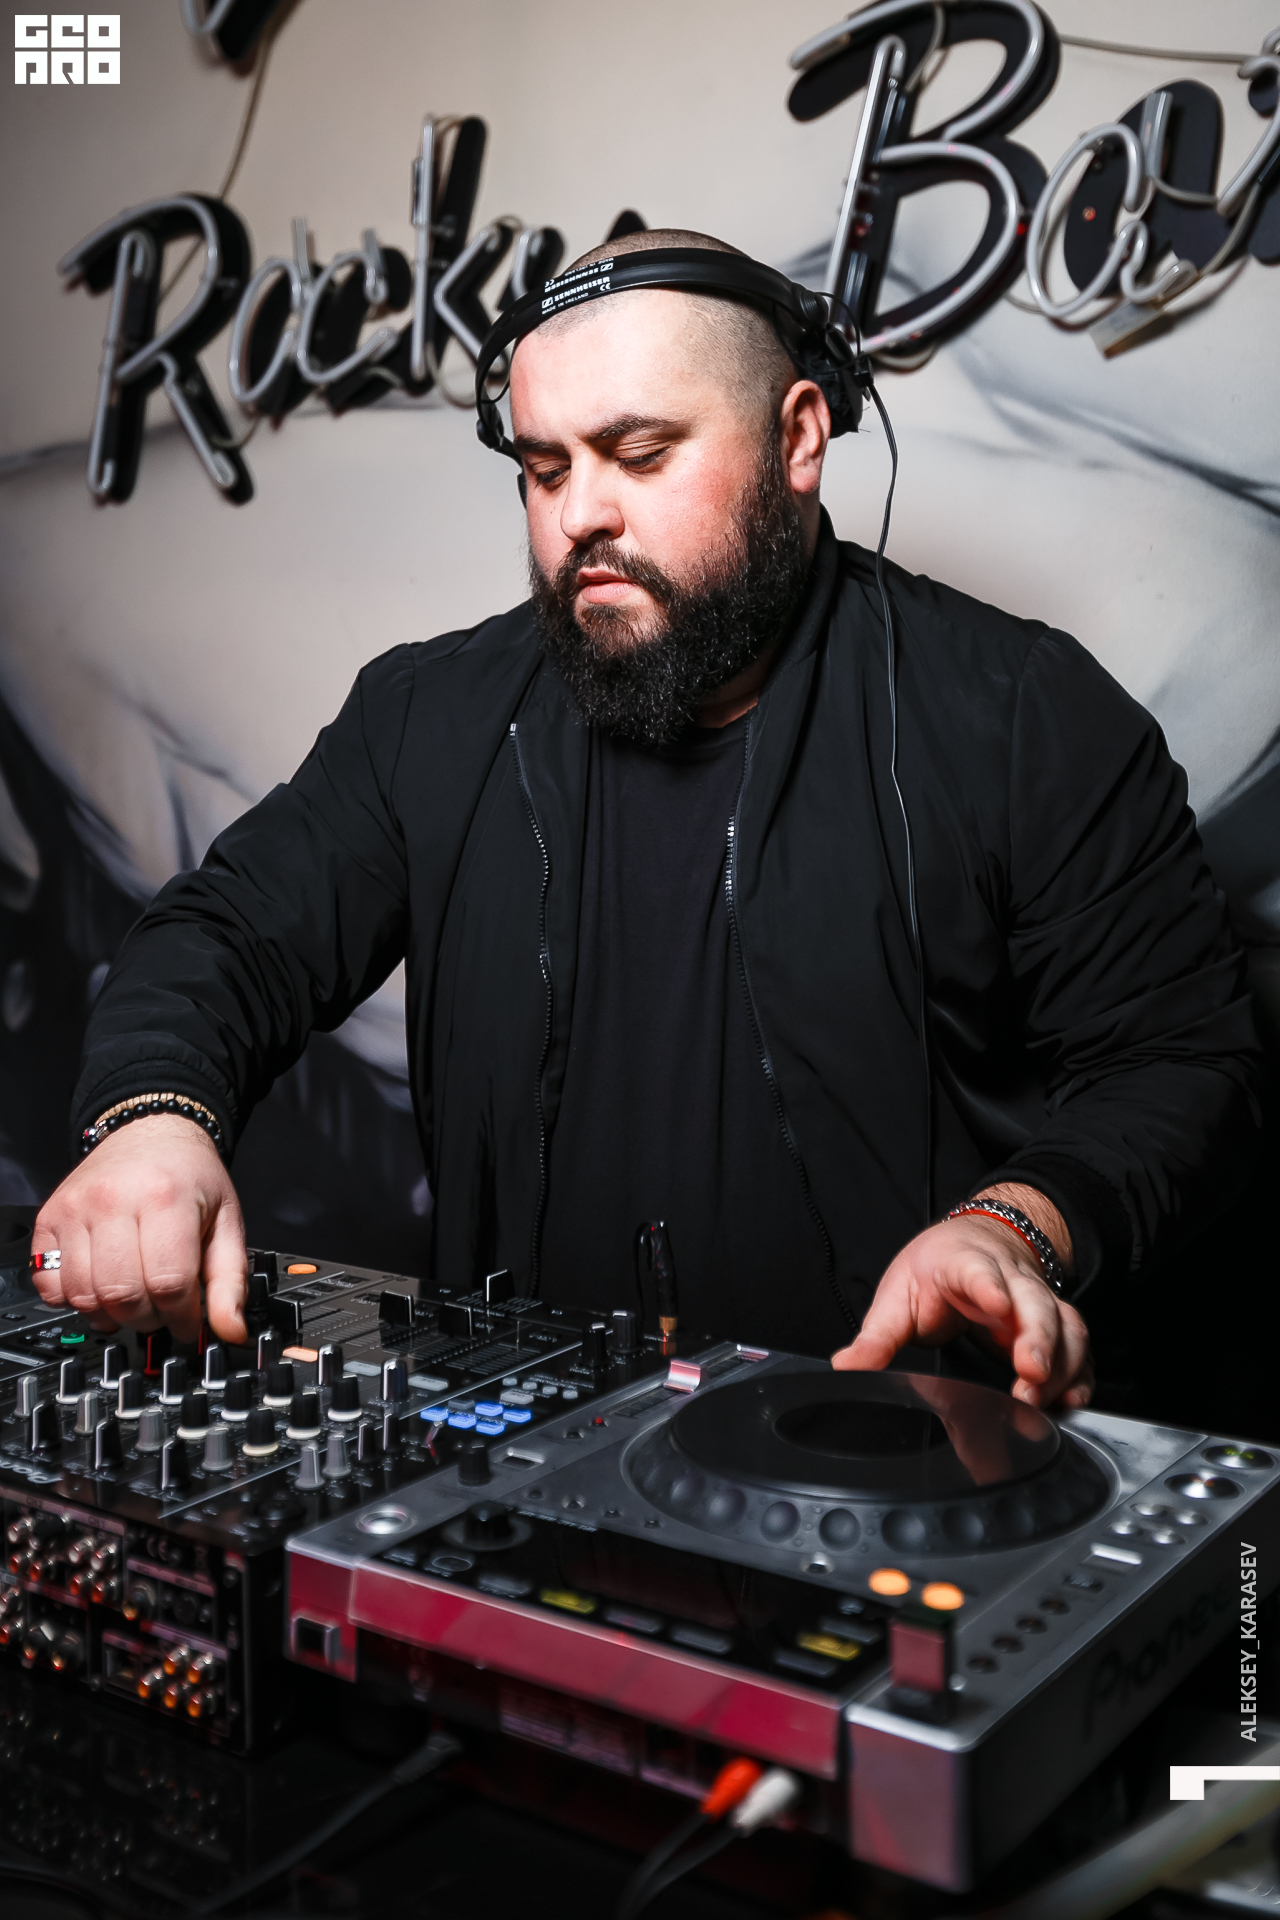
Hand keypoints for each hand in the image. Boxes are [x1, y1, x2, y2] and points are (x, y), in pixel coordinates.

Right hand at [31, 1114, 246, 1344]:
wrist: (151, 1129)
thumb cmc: (189, 1175)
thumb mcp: (226, 1221)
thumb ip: (230, 1280)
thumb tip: (232, 1331)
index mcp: (165, 1198)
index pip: (169, 1284)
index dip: (183, 1317)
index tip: (190, 1323)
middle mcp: (113, 1201)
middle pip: (123, 1295)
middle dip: (147, 1319)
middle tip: (162, 1311)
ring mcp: (75, 1209)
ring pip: (84, 1295)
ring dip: (111, 1314)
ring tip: (134, 1301)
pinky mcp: (50, 1218)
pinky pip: (49, 1283)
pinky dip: (73, 1299)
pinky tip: (99, 1287)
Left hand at [832, 1206, 1092, 1408]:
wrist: (975, 1241)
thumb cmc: (935, 1269)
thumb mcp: (898, 1295)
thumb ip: (876, 1337)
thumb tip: (845, 1367)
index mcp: (964, 1263)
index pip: (978, 1271)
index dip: (989, 1287)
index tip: (997, 1306)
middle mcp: (1010, 1279)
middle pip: (1034, 1302)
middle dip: (1038, 1339)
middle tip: (1030, 1376)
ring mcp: (1037, 1301)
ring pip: (1065, 1325)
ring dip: (1061, 1364)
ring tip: (1045, 1400)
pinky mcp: (1054, 1326)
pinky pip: (1078, 1348)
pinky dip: (1080, 1375)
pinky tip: (1072, 1401)